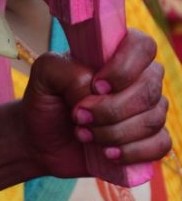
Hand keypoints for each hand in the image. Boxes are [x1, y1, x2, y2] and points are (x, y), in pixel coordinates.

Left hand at [21, 28, 170, 178]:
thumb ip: (66, 70)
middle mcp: (140, 79)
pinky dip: (132, 152)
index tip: (96, 86)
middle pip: (148, 90)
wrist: (40, 140)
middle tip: (78, 117)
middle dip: (110, 110)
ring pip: (152, 120)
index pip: (143, 47)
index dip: (123, 69)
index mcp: (117, 54)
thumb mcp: (43, 75)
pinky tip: (107, 154)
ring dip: (113, 133)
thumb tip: (94, 90)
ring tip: (82, 135)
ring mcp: (148, 109)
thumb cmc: (46, 101)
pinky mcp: (150, 139)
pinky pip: (160, 144)